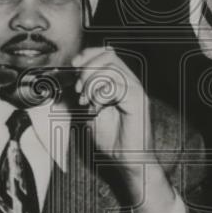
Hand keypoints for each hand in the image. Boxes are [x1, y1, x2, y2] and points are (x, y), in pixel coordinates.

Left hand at [70, 47, 148, 168]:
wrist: (127, 159)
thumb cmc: (112, 138)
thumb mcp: (89, 110)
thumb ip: (85, 92)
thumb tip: (73, 76)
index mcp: (119, 81)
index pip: (106, 53)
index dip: (89, 54)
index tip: (74, 64)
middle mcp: (129, 82)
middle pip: (108, 57)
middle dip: (87, 70)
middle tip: (79, 90)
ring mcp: (135, 90)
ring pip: (112, 69)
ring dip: (92, 84)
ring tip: (86, 102)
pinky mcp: (138, 100)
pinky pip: (117, 86)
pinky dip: (100, 96)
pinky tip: (95, 109)